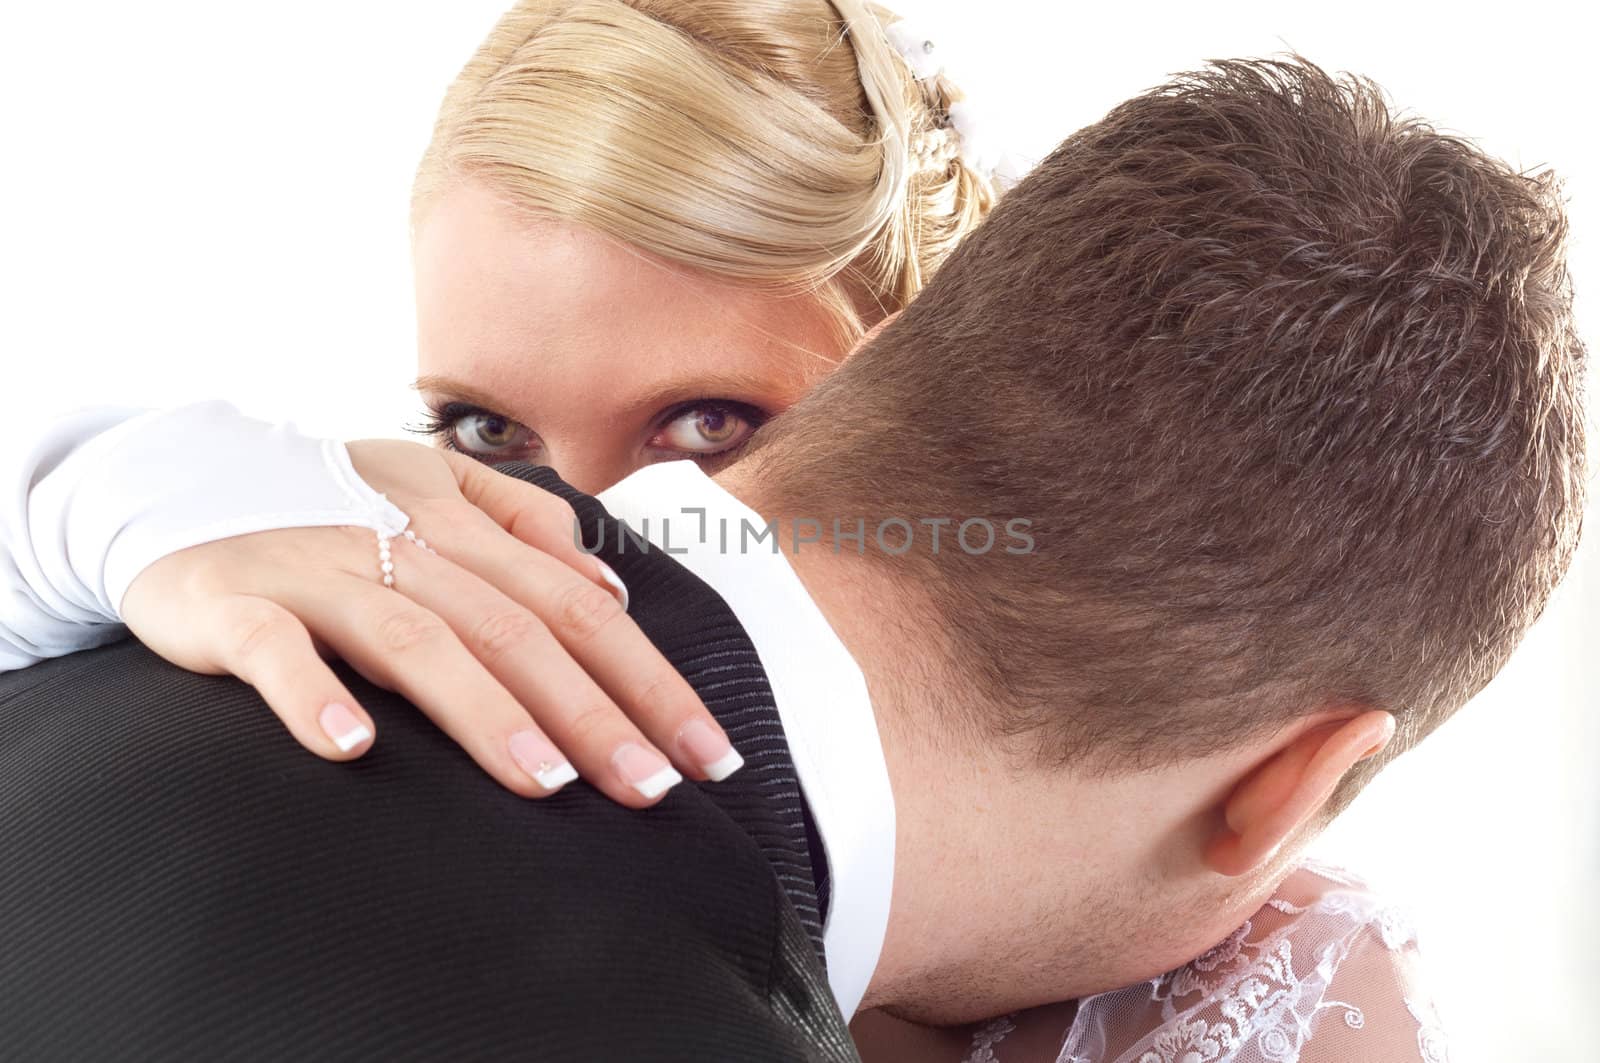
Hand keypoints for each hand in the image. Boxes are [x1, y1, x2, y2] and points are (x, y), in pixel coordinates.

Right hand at [120, 439, 740, 806]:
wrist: (173, 475)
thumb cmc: (327, 502)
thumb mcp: (434, 489)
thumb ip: (525, 524)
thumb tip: (611, 584)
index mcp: (460, 526)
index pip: (577, 606)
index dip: (648, 679)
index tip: (707, 754)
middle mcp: (402, 544)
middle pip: (517, 628)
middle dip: (595, 712)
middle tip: (652, 789)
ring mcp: (318, 569)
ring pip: (417, 638)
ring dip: (485, 712)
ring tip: (544, 785)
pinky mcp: (232, 600)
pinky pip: (274, 647)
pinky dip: (311, 693)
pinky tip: (351, 749)